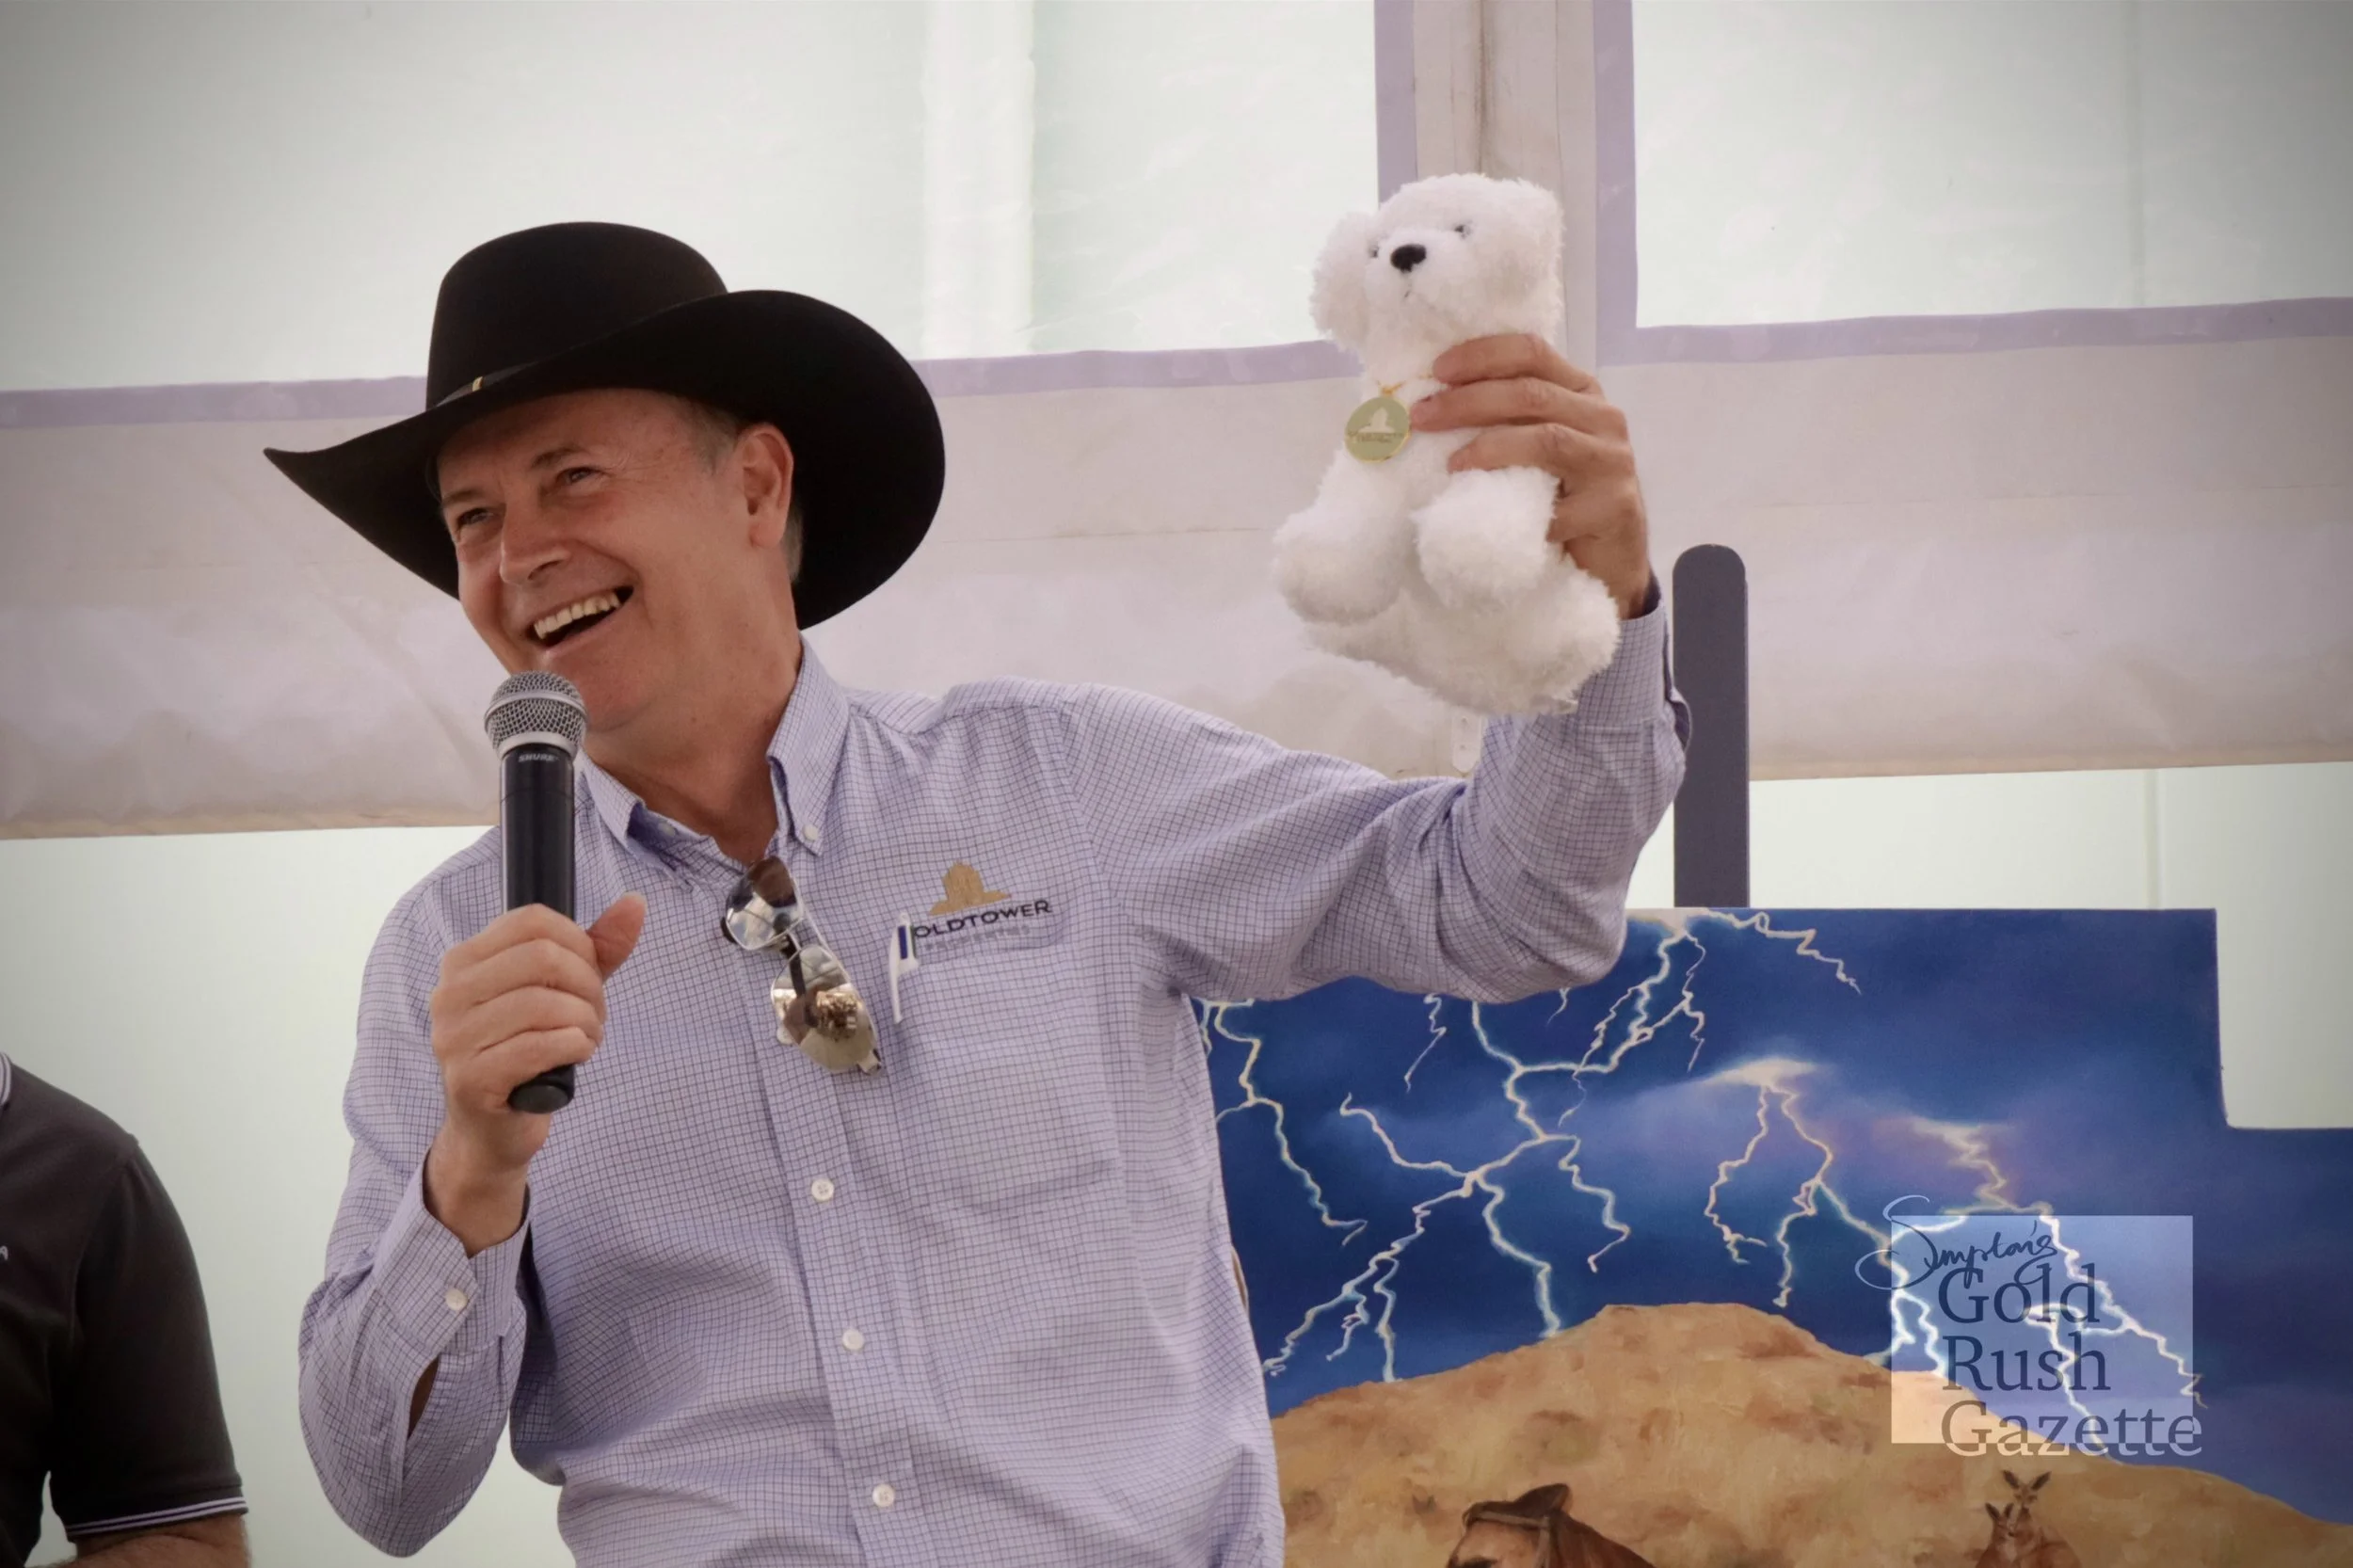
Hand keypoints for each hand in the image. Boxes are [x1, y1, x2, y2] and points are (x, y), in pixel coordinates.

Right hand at [423, 894, 644, 1252]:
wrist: (493, 1130)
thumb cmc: (527, 1052)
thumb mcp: (564, 992)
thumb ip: (599, 949)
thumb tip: (635, 903)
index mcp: (464, 961)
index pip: (533, 921)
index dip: (579, 944)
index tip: (589, 975)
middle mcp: (449, 994)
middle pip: (543, 957)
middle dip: (587, 986)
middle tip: (593, 1014)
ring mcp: (454, 1038)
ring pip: (544, 1003)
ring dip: (585, 1021)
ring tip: (586, 1038)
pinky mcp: (470, 1078)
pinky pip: (540, 1045)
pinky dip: (574, 1046)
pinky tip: (576, 1056)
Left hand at [1412, 334, 1654, 617]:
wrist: (1612, 559)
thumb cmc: (1564, 496)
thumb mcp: (1536, 447)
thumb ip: (1507, 420)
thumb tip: (1432, 403)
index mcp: (1580, 391)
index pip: (1531, 352)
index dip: (1482, 355)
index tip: (1437, 370)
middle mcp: (1602, 417)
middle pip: (1530, 393)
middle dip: (1468, 401)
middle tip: (1424, 417)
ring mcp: (1611, 461)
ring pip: (1545, 439)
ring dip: (1489, 448)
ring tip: (1452, 464)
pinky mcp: (1613, 507)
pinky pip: (1559, 507)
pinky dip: (1520, 511)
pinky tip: (1491, 517)